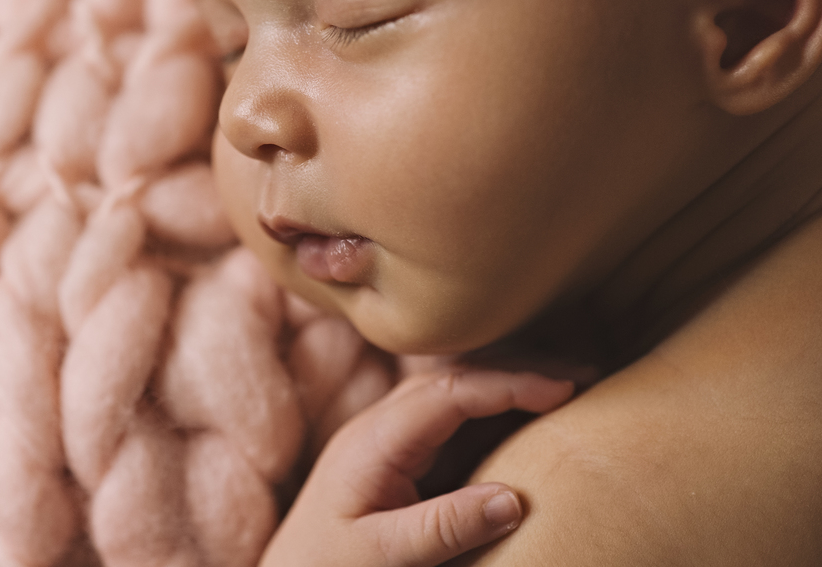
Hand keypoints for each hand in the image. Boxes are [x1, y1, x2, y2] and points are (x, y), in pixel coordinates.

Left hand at [260, 370, 575, 565]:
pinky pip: (455, 420)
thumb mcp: (382, 556)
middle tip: (588, 373)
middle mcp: (383, 425)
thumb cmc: (326, 566)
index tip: (564, 386)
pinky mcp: (403, 455)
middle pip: (456, 376)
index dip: (508, 382)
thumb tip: (517, 500)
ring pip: (457, 390)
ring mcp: (393, 436)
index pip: (448, 392)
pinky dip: (498, 410)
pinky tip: (537, 413)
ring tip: (575, 383)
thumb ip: (444, 527)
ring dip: (511, 382)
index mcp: (374, 439)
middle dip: (519, 367)